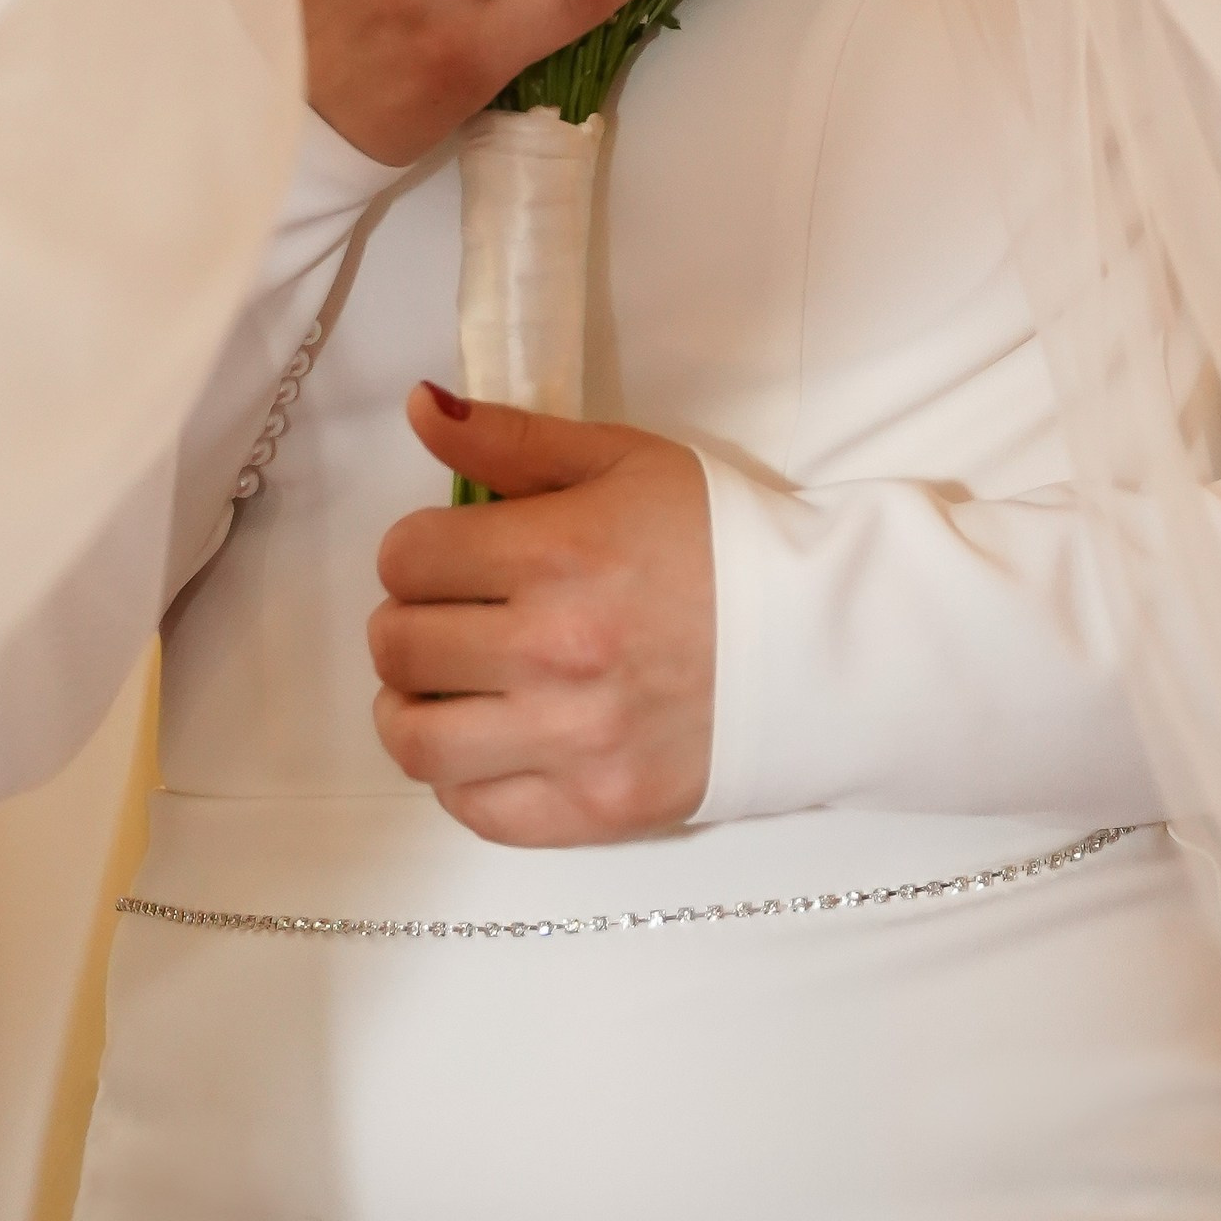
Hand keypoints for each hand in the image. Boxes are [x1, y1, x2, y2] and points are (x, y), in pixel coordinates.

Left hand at [369, 384, 714, 845]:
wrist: (820, 644)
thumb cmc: (717, 541)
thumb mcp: (623, 462)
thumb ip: (512, 439)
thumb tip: (419, 409)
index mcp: (562, 552)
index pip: (409, 556)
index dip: (415, 549)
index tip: (448, 555)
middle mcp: (557, 651)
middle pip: (400, 646)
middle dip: (408, 621)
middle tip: (446, 616)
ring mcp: (574, 742)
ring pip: (414, 742)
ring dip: (410, 708)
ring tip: (444, 689)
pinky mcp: (593, 812)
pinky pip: (473, 808)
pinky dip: (460, 776)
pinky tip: (490, 740)